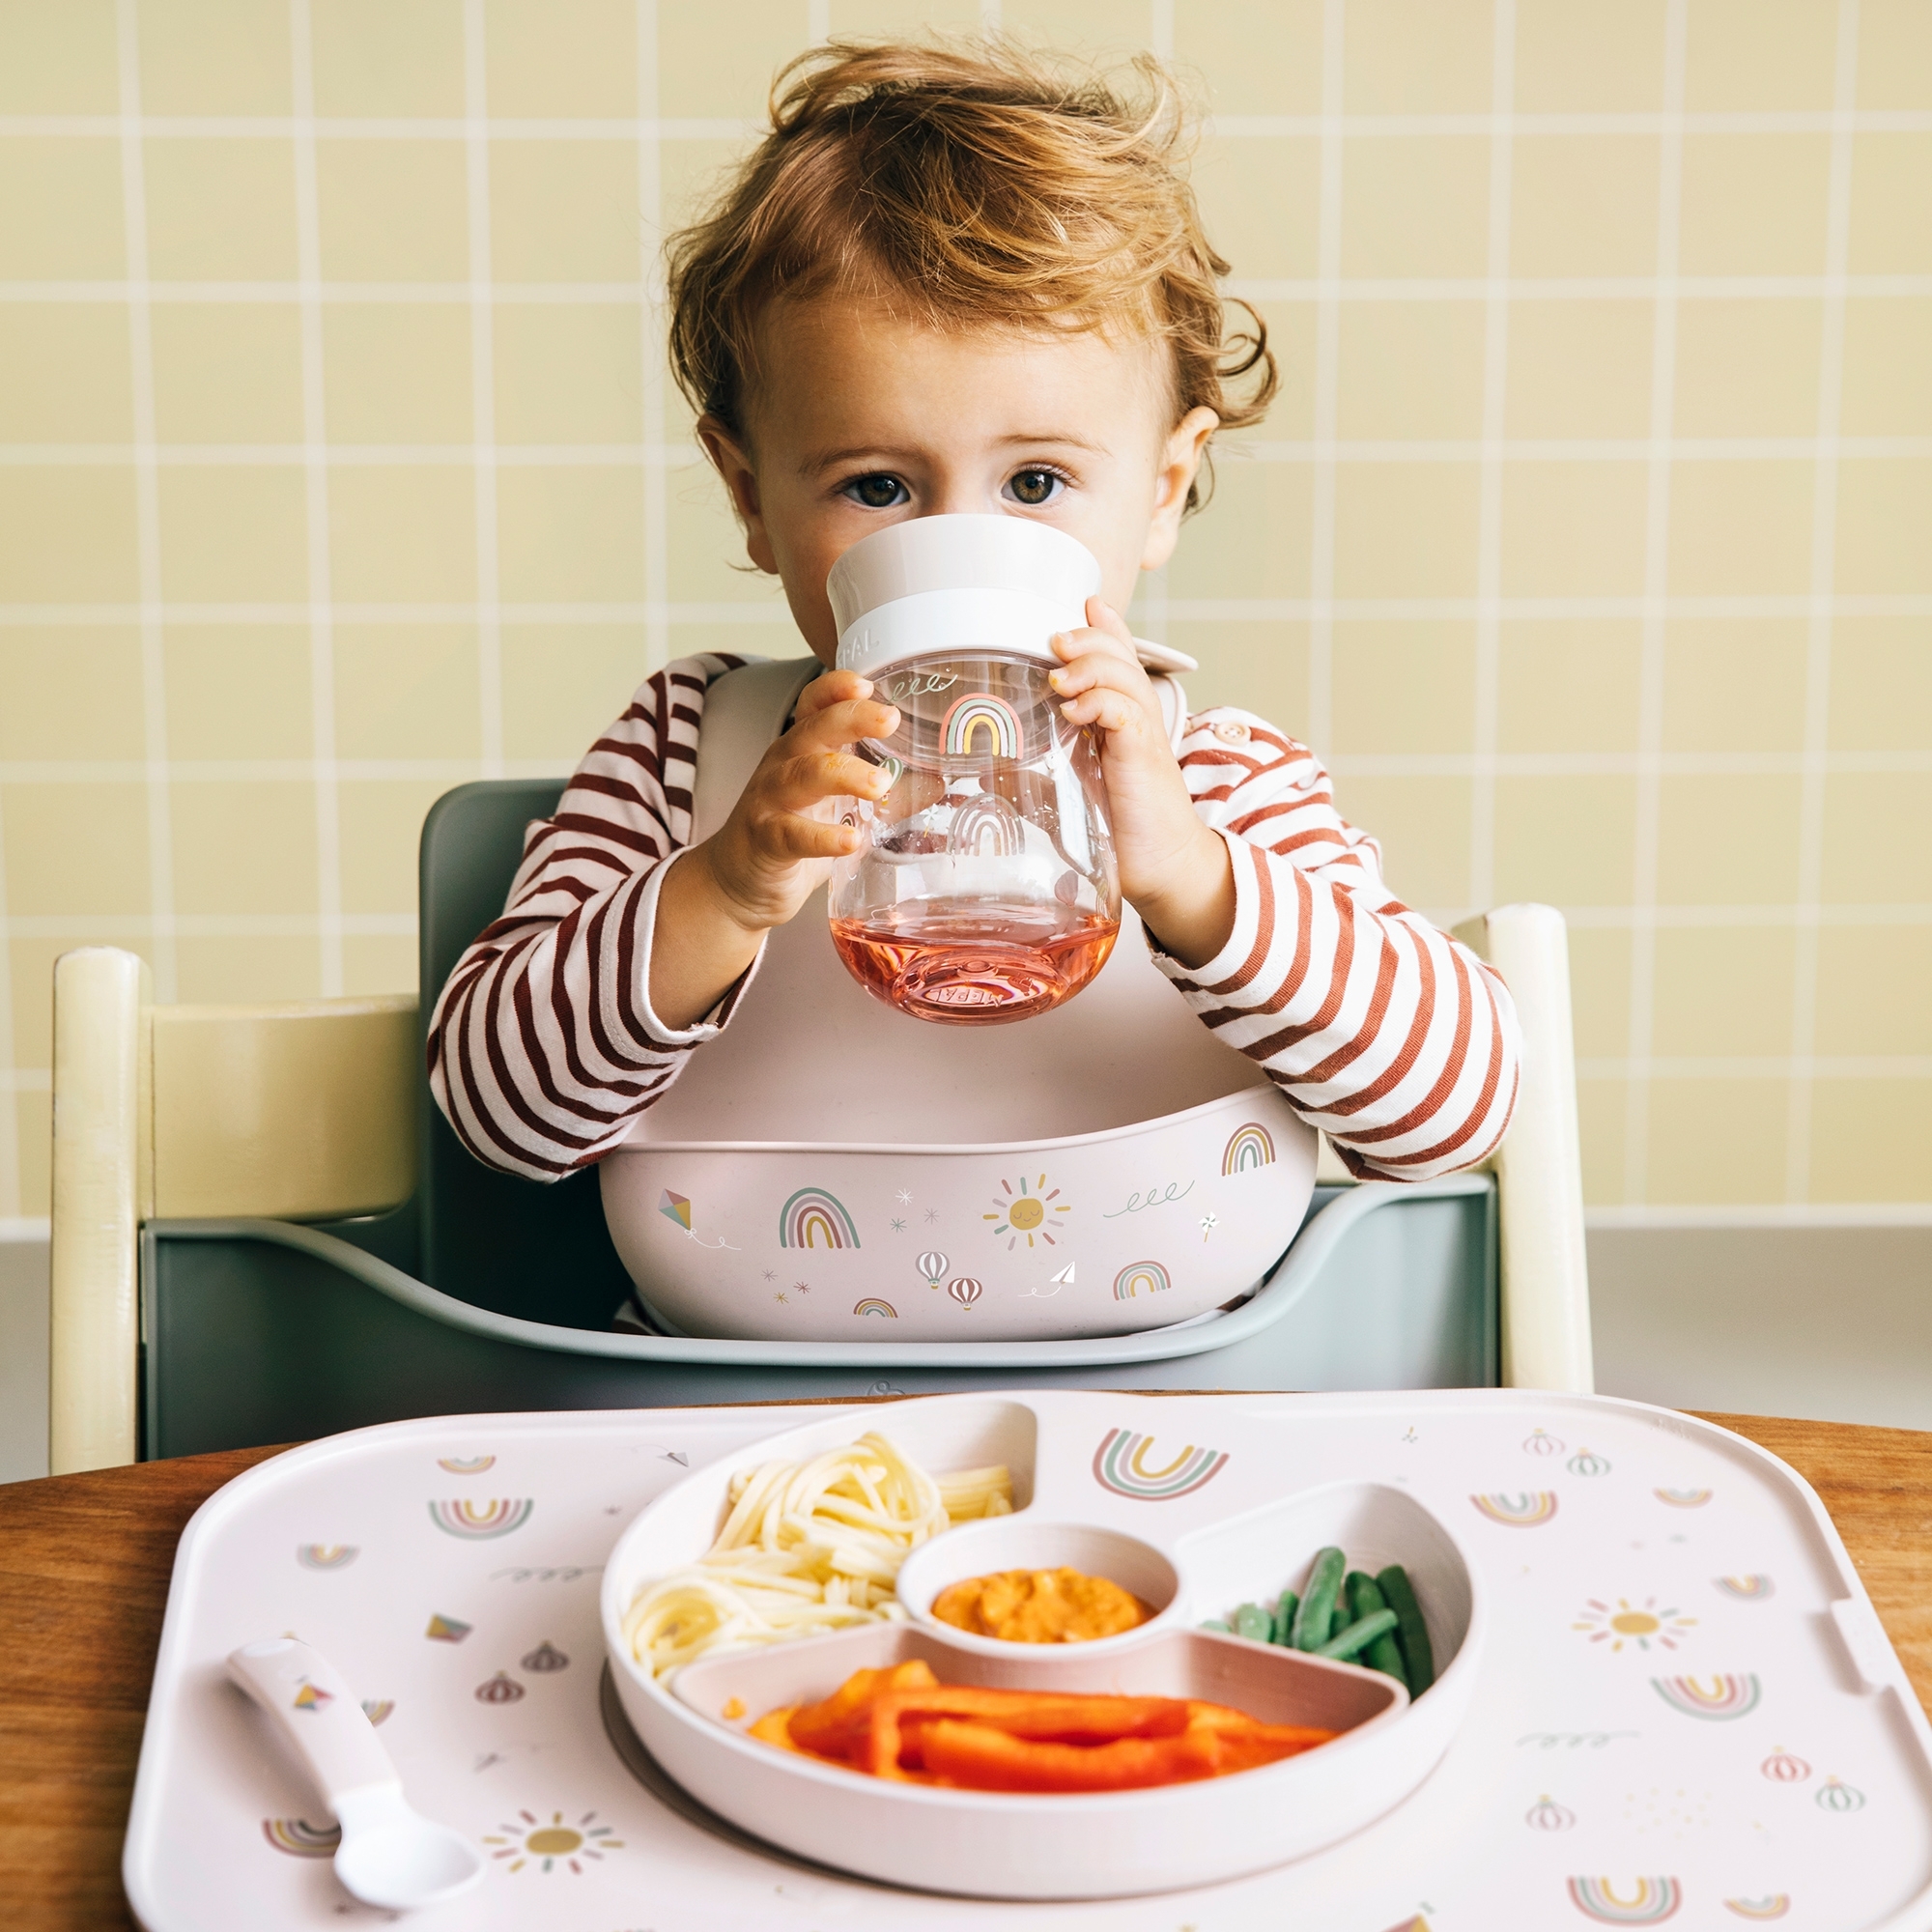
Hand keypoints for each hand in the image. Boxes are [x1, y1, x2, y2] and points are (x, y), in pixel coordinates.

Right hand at [650, 670, 897, 1027]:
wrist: (740, 885)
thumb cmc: (794, 835)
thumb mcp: (842, 808)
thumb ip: (887, 795)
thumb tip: (940, 782)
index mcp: (802, 750)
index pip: (814, 705)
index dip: (836, 688)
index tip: (868, 683)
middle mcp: (783, 766)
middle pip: (812, 729)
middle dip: (850, 718)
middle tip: (890, 719)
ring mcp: (770, 802)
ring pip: (803, 775)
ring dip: (843, 773)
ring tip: (879, 784)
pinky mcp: (766, 842)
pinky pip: (793, 835)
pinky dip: (823, 837)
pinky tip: (852, 842)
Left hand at [1049, 599, 1233, 969]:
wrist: (1162, 868)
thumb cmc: (1118, 830)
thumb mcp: (1067, 788)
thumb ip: (1038, 766)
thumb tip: (988, 760)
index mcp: (1120, 720)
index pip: (1117, 660)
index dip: (1103, 629)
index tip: (1080, 608)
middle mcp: (1137, 721)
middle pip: (1120, 659)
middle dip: (1089, 639)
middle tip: (1056, 641)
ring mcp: (1144, 737)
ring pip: (1125, 679)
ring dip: (1090, 667)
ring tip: (1058, 678)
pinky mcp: (1145, 759)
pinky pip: (1128, 715)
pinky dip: (1102, 704)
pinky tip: (1075, 710)